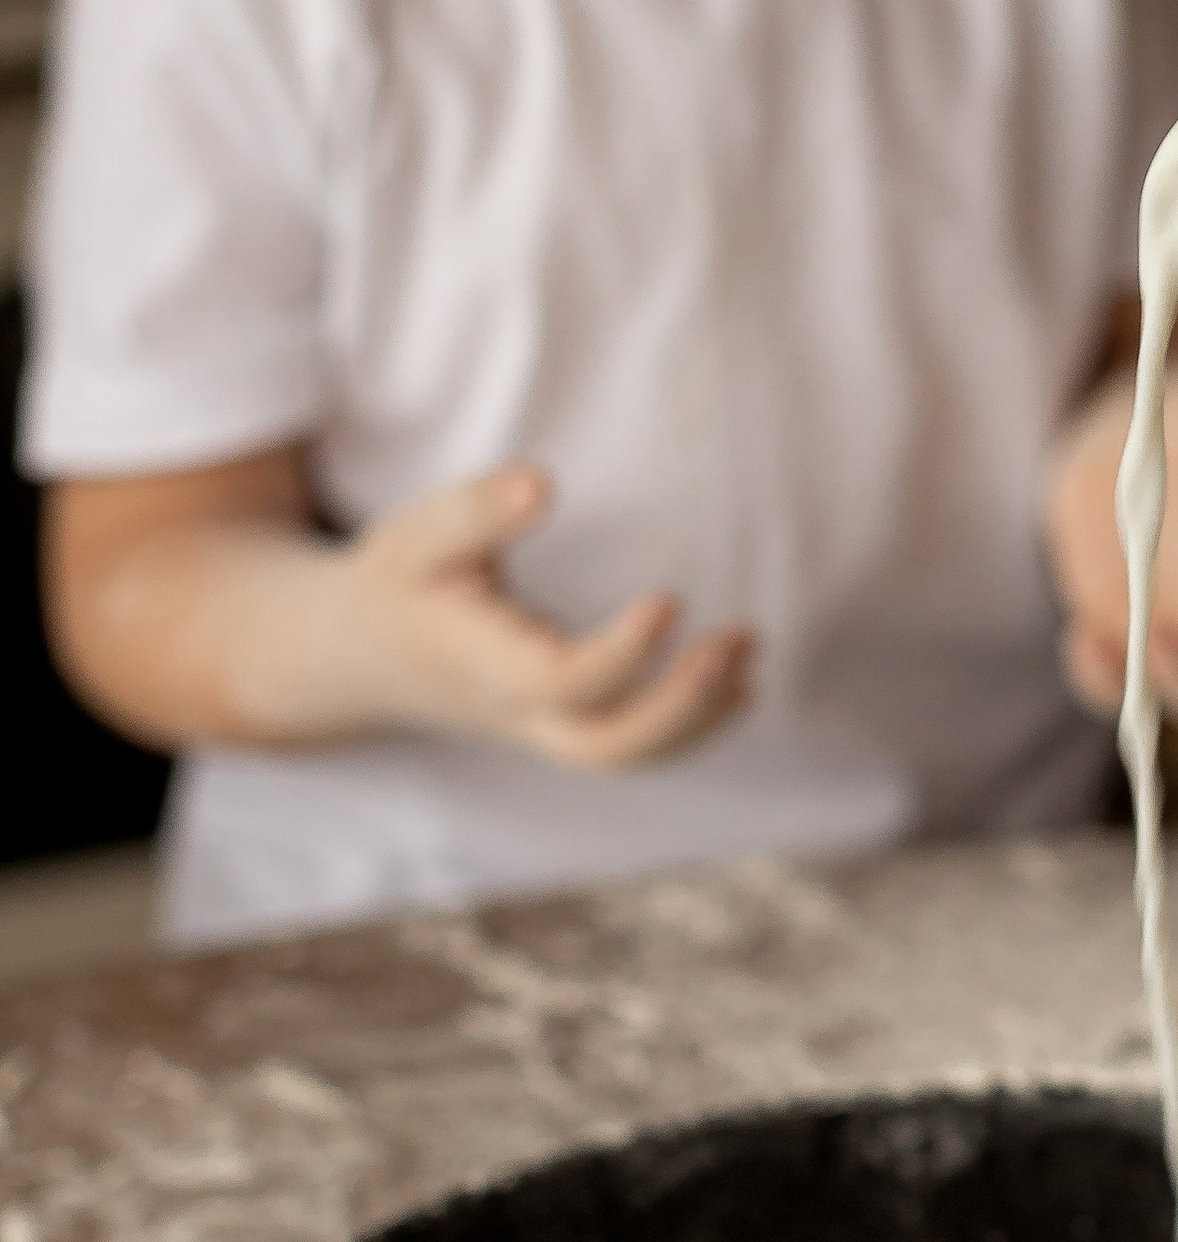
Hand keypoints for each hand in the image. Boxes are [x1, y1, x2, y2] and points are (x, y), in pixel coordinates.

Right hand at [274, 466, 754, 766]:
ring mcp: (542, 729)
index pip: (555, 682)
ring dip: (698, 716)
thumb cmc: (400, 584)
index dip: (618, 655)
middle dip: (679, 707)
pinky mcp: (563, 725)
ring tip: (748, 650)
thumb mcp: (414, 537)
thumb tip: (542, 485)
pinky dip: (691, 725)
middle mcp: (516, 711)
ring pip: (625, 757)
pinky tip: (738, 683)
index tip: (669, 599)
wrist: (365, 657)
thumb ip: (475, 512)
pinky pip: (631, 747)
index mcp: (478, 664)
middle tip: (739, 642)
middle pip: (604, 747)